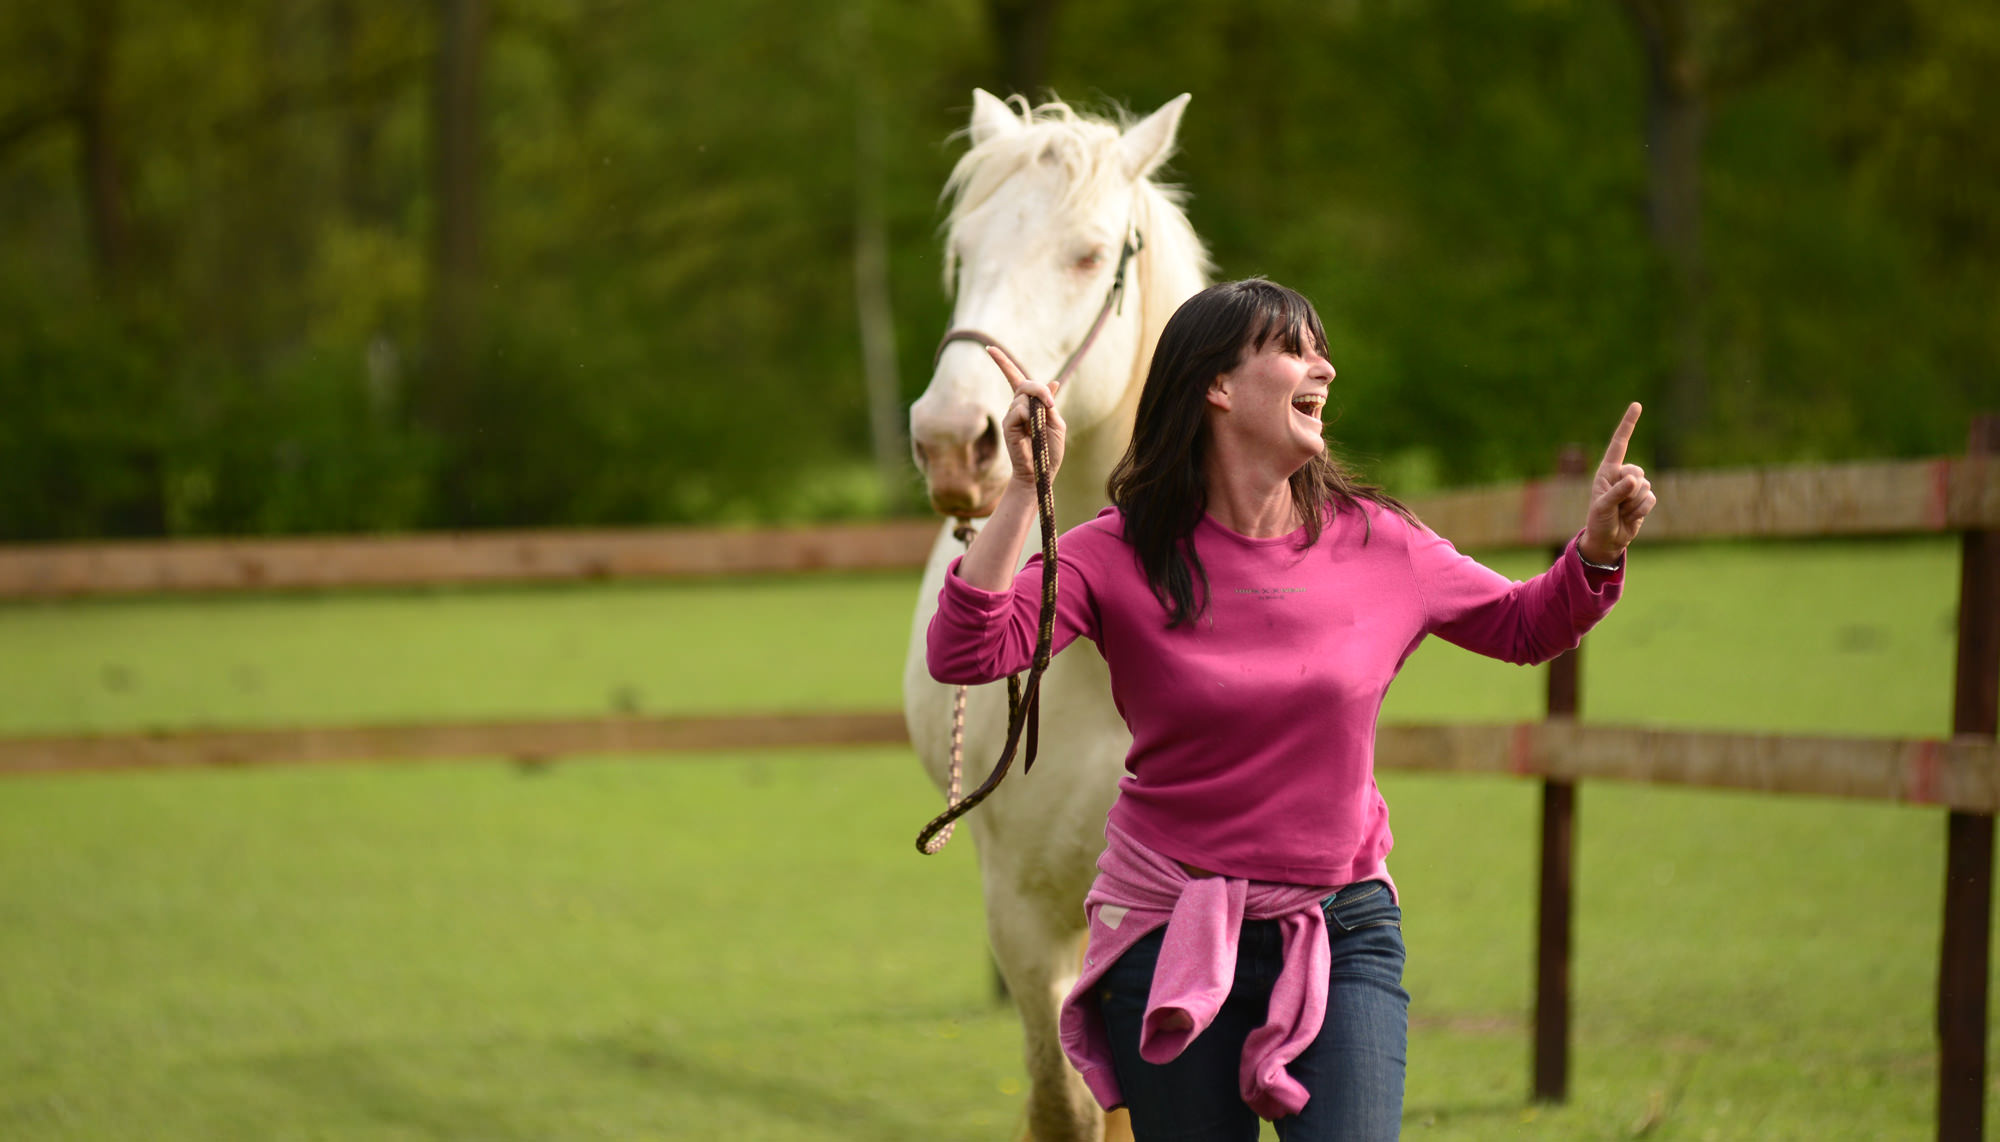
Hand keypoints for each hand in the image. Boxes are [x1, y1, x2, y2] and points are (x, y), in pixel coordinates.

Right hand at [986, 345, 1066, 485]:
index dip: (1003, 362)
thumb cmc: (1050, 451)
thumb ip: (1050, 404)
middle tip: (1051, 406)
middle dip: (1039, 389)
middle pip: (1024, 383)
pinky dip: (1030, 416)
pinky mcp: (1008, 425)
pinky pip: (1019, 410)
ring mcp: (1012, 416)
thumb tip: (1053, 382)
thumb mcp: (1056, 423)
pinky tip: (1032, 430)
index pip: (1015, 378)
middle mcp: (1018, 408)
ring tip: (1040, 428)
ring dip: (1038, 407)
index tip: (988, 348)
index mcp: (1030, 405)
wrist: (1041, 472)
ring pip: (1024, 397)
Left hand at [1581, 402, 1654, 564]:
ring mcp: (1635, 487)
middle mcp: (1623, 475)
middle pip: (1637, 473)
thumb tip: (1635, 480)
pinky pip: (1651, 499)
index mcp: (1608, 470)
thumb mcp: (1602, 506)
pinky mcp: (1645, 498)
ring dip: (1634, 504)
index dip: (1628, 424)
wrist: (1608, 539)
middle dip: (1628, 492)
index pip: (1619, 443)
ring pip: (1646, 487)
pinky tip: (1631, 517)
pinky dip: (1641, 511)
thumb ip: (1617, 492)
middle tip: (1616, 505)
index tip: (1637, 405)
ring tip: (1621, 512)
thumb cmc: (1599, 520)